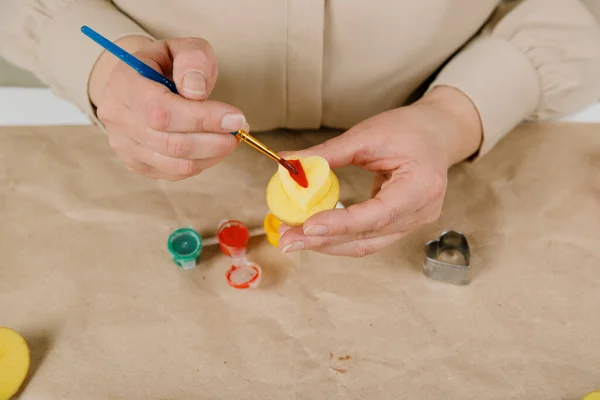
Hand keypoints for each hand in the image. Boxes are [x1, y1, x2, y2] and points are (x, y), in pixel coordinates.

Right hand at [89, 36, 246, 179]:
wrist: (139, 82)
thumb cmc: (165, 65)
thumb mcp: (181, 47)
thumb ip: (193, 60)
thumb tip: (196, 92)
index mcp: (124, 85)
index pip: (161, 112)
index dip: (202, 119)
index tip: (236, 117)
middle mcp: (119, 119)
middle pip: (172, 144)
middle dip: (215, 140)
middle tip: (240, 129)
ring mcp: (125, 146)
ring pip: (177, 164)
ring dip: (213, 154)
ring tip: (231, 137)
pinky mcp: (137, 165)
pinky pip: (176, 173)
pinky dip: (203, 162)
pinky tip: (213, 146)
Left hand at [277, 86, 482, 256]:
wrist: (436, 134)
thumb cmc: (408, 129)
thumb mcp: (367, 135)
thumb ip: (327, 153)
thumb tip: (288, 163)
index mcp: (421, 186)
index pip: (378, 214)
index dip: (342, 224)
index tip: (308, 226)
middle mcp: (422, 212)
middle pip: (368, 238)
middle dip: (323, 241)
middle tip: (287, 240)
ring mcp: (414, 223)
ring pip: (366, 245)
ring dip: (328, 244)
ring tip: (294, 238)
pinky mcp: (403, 225)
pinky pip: (369, 239)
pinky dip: (341, 237)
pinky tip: (316, 233)